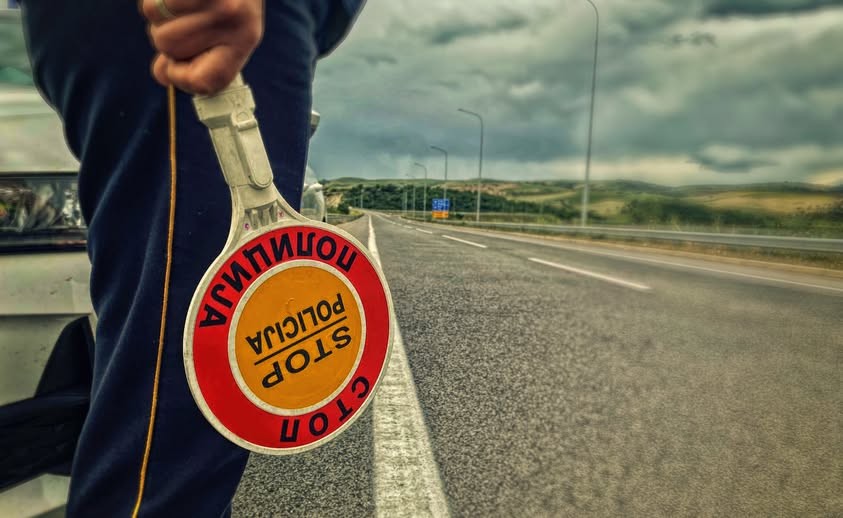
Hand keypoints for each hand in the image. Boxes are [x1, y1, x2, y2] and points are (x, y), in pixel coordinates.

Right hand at [140, 0, 263, 94]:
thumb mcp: (227, 28)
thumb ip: (197, 57)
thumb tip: (163, 74)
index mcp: (244, 39)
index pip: (205, 81)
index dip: (180, 79)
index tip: (174, 68)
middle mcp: (231, 18)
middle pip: (168, 46)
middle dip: (165, 33)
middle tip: (184, 16)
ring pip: (154, 19)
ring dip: (158, 10)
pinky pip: (150, 1)